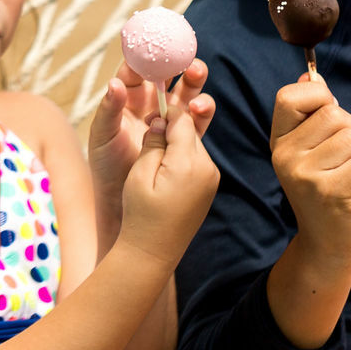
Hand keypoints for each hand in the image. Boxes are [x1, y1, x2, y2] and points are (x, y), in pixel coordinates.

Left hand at [87, 59, 213, 218]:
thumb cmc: (106, 163)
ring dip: (195, 82)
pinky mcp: (184, 137)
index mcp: (129, 96)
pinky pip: (197, 120)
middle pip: (170, 76)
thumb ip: (109, 109)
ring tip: (197, 75)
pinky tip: (202, 107)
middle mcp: (152, 103)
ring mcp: (170, 119)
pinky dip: (202, 111)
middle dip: (179, 63)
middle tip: (185, 56)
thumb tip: (115, 84)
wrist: (122, 197)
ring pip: (187, 93)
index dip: (147, 56)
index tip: (156, 44)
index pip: (139, 69)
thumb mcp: (102, 135)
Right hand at [115, 76, 220, 266]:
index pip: (182, 119)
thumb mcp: (140, 173)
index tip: (153, 95)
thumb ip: (153, 141)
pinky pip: (195, 158)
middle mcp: (207, 168)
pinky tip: (165, 153)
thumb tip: (161, 120)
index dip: (166, 106)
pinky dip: (181, 150)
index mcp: (189, 162)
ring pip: (193, 142)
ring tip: (158, 131)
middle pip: (191, 128)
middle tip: (158, 105)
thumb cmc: (141, 214)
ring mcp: (210, 178)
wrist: (152, 254)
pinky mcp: (208, 186)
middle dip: (175, 117)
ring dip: (178, 135)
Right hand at [270, 73, 350, 266]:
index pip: (291, 96)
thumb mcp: (311, 150)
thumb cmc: (327, 189)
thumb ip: (311, 114)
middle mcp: (285, 157)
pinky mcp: (331, 193)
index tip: (325, 122)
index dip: (319, 99)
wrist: (328, 244)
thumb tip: (311, 77)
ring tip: (347, 176)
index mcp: (279, 141)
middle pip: (335, 115)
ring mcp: (305, 176)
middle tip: (341, 160)